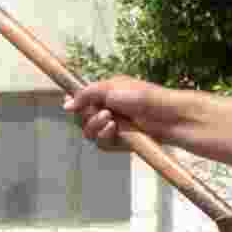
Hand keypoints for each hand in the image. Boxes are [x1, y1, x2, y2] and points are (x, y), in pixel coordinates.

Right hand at [63, 76, 178, 149]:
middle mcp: (105, 110)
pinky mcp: (118, 142)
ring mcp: (112, 127)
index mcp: (103, 94)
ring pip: (88, 132)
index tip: (70, 105)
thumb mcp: (111, 87)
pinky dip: (103, 137)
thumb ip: (86, 94)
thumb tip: (65, 105)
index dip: (74, 103)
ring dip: (95, 126)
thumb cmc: (142, 96)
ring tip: (110, 120)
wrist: (166, 116)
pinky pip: (101, 144)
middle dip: (87, 116)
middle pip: (80, 118)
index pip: (80, 100)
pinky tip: (113, 130)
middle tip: (103, 112)